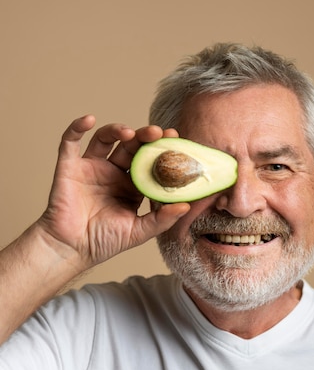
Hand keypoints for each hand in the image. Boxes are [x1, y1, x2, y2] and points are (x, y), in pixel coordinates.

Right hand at [38, 115, 189, 269]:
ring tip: (129, 133)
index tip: (174, 138)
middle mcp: (113, 173)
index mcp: (131, 186)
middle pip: (130, 145)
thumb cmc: (104, 242)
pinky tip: (88, 119)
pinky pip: (70, 142)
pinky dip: (77, 127)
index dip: (160, 149)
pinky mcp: (69, 167)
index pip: (148, 161)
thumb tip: (186, 206)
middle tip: (157, 133)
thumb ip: (162, 219)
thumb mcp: (138, 232)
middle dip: (144, 136)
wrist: (73, 249)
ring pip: (105, 139)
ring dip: (117, 130)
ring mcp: (91, 168)